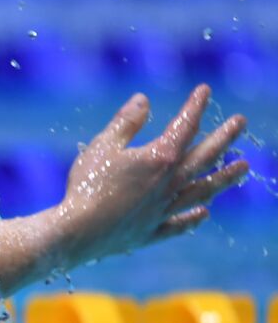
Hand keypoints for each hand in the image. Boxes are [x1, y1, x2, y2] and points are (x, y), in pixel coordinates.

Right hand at [48, 84, 248, 270]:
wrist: (77, 232)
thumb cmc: (86, 186)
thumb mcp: (102, 146)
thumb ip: (125, 122)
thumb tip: (143, 100)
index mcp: (159, 158)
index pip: (184, 126)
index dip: (196, 106)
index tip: (205, 90)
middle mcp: (169, 183)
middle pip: (205, 157)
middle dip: (225, 137)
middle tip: (241, 123)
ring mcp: (163, 210)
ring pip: (202, 190)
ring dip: (225, 177)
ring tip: (244, 167)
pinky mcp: (150, 232)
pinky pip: (178, 224)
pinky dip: (192, 218)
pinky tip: (204, 213)